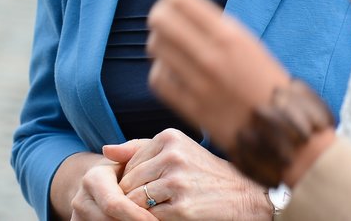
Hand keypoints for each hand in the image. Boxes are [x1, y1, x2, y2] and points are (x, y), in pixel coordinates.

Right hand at [69, 156, 155, 220]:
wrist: (100, 186)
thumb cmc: (124, 170)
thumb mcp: (131, 157)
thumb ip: (130, 151)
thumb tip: (107, 150)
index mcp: (92, 179)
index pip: (114, 203)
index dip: (137, 215)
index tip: (156, 220)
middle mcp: (81, 201)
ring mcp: (79, 217)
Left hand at [104, 130, 268, 219]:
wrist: (244, 195)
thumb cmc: (204, 172)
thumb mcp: (176, 150)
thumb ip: (138, 149)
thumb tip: (105, 150)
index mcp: (169, 138)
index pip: (128, 163)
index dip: (131, 180)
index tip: (146, 188)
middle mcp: (172, 157)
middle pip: (128, 182)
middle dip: (131, 196)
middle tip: (148, 203)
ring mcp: (177, 183)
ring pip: (134, 201)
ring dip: (139, 210)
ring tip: (155, 209)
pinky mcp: (183, 209)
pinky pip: (149, 217)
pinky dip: (151, 220)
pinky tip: (166, 216)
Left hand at [146, 0, 293, 149]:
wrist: (284, 130)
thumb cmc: (267, 82)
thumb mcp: (249, 43)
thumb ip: (216, 26)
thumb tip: (181, 6)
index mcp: (230, 35)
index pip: (179, 0)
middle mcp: (212, 56)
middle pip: (160, 20)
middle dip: (160, 16)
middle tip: (165, 22)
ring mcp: (199, 84)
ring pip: (156, 47)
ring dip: (160, 43)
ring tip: (170, 47)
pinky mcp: (191, 109)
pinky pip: (158, 79)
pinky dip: (161, 71)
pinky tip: (172, 71)